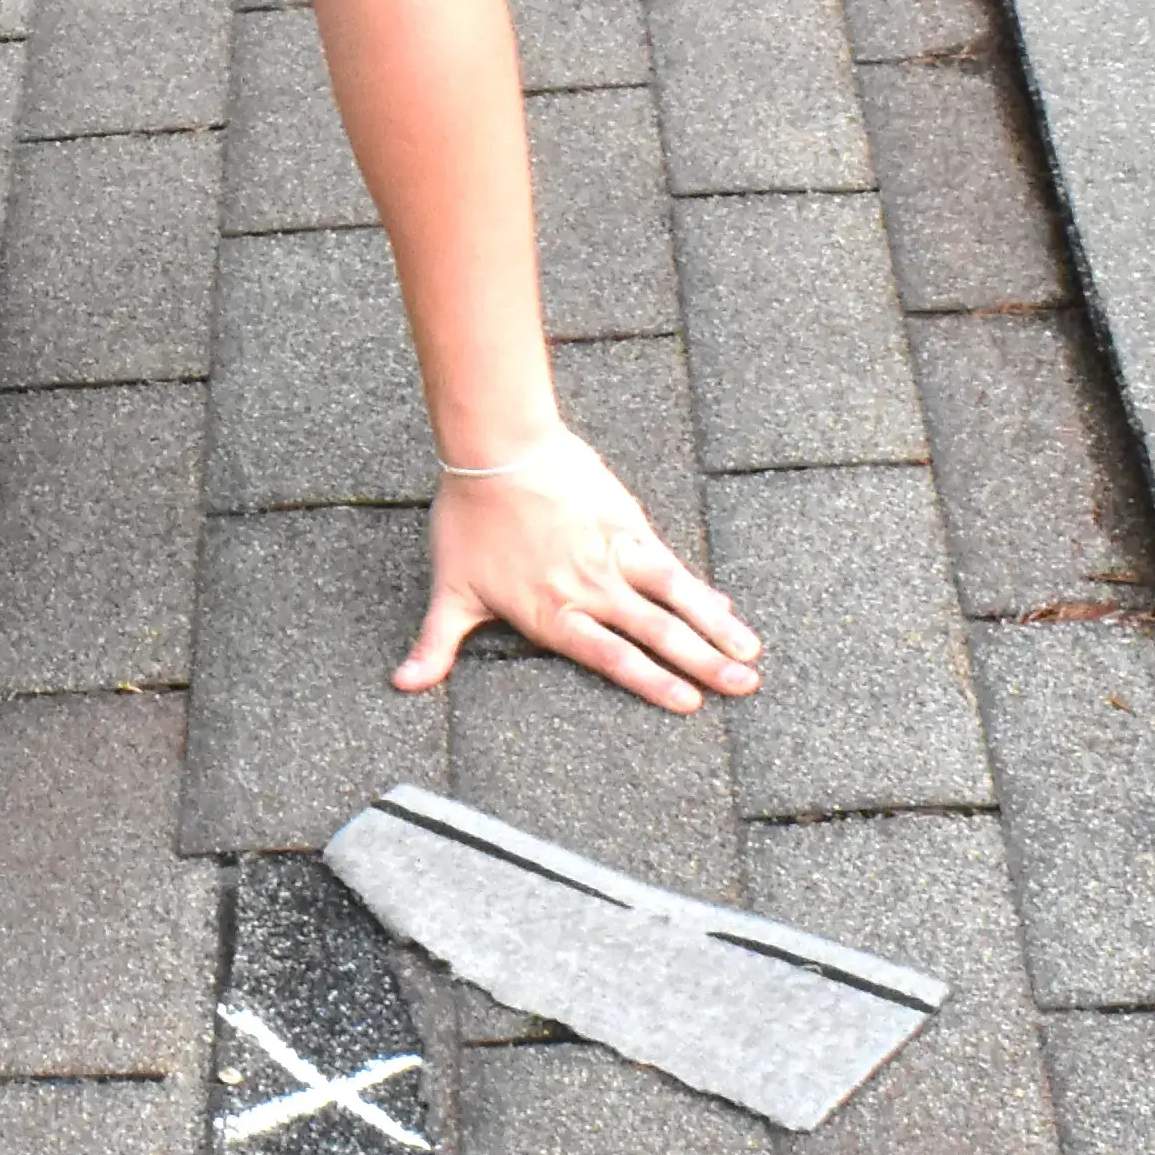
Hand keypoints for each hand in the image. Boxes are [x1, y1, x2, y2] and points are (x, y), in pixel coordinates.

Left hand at [395, 437, 761, 711]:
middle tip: (743, 689)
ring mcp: (613, 555)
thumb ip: (436, 644)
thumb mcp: (448, 589)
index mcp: (551, 614)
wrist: (496, 450)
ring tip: (752, 657)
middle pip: (657, 634)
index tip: (690, 704)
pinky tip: (725, 606)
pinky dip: (698, 587)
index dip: (653, 682)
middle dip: (704, 665)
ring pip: (675, 599)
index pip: (611, 658)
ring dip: (716, 629)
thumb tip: (403, 685)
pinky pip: (669, 562)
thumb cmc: (468, 519)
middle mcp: (590, 590)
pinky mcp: (626, 522)